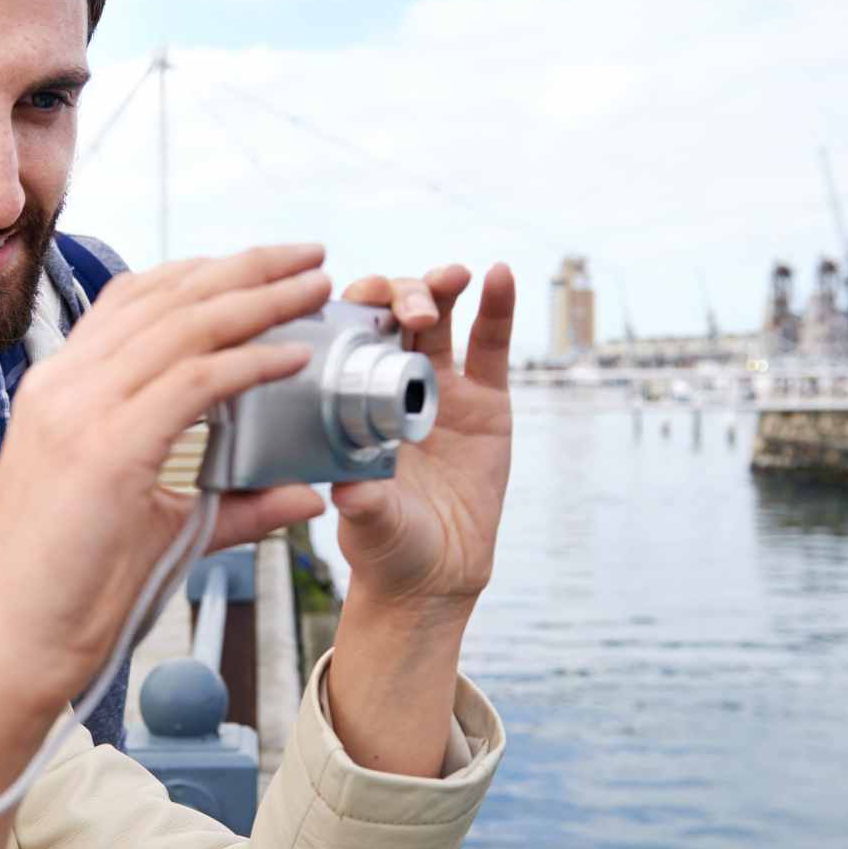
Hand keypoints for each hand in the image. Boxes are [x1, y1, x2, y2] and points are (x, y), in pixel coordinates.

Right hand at [0, 245, 334, 712]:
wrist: (11, 651)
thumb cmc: (74, 595)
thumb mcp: (158, 528)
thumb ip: (232, 502)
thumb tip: (304, 491)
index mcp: (59, 390)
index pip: (135, 300)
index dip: (205, 273)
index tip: (265, 267)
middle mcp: (63, 384)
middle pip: (165, 294)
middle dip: (246, 266)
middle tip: (310, 255)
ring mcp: (79, 412)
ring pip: (183, 324)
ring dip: (260, 296)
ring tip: (315, 285)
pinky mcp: (106, 451)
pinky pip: (195, 381)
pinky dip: (252, 360)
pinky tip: (296, 354)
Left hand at [332, 263, 514, 624]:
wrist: (436, 573)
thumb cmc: (387, 545)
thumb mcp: (369, 525)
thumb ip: (364, 505)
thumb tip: (349, 490)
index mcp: (351, 401)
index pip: (346, 337)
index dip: (352, 309)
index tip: (357, 301)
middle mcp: (391, 384)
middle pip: (391, 314)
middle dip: (400, 295)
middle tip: (413, 307)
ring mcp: (440, 387)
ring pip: (439, 319)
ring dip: (441, 286)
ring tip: (453, 276)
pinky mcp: (486, 399)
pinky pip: (491, 345)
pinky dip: (497, 307)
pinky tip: (501, 276)